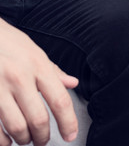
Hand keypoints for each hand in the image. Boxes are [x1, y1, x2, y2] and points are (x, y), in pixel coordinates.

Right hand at [0, 19, 78, 145]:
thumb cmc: (8, 42)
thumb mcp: (34, 51)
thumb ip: (53, 71)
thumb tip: (72, 83)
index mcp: (38, 66)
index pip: (60, 101)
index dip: (68, 122)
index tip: (70, 135)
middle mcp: (20, 77)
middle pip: (39, 119)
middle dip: (43, 137)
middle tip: (43, 140)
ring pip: (17, 127)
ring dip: (24, 139)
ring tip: (26, 139)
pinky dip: (2, 140)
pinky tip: (7, 139)